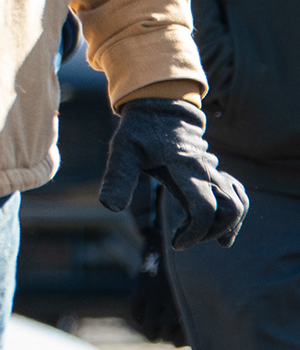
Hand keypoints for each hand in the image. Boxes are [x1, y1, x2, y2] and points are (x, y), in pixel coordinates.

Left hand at [103, 97, 248, 247]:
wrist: (160, 105)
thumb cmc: (139, 129)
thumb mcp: (123, 150)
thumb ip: (118, 178)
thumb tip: (111, 208)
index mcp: (185, 170)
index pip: (205, 209)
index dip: (195, 232)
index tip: (177, 244)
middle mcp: (205, 171)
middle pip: (231, 209)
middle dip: (214, 231)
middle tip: (187, 240)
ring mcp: (213, 170)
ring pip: (238, 202)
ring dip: (228, 224)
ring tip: (210, 239)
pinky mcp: (214, 170)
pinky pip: (236, 192)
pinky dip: (232, 210)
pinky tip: (217, 224)